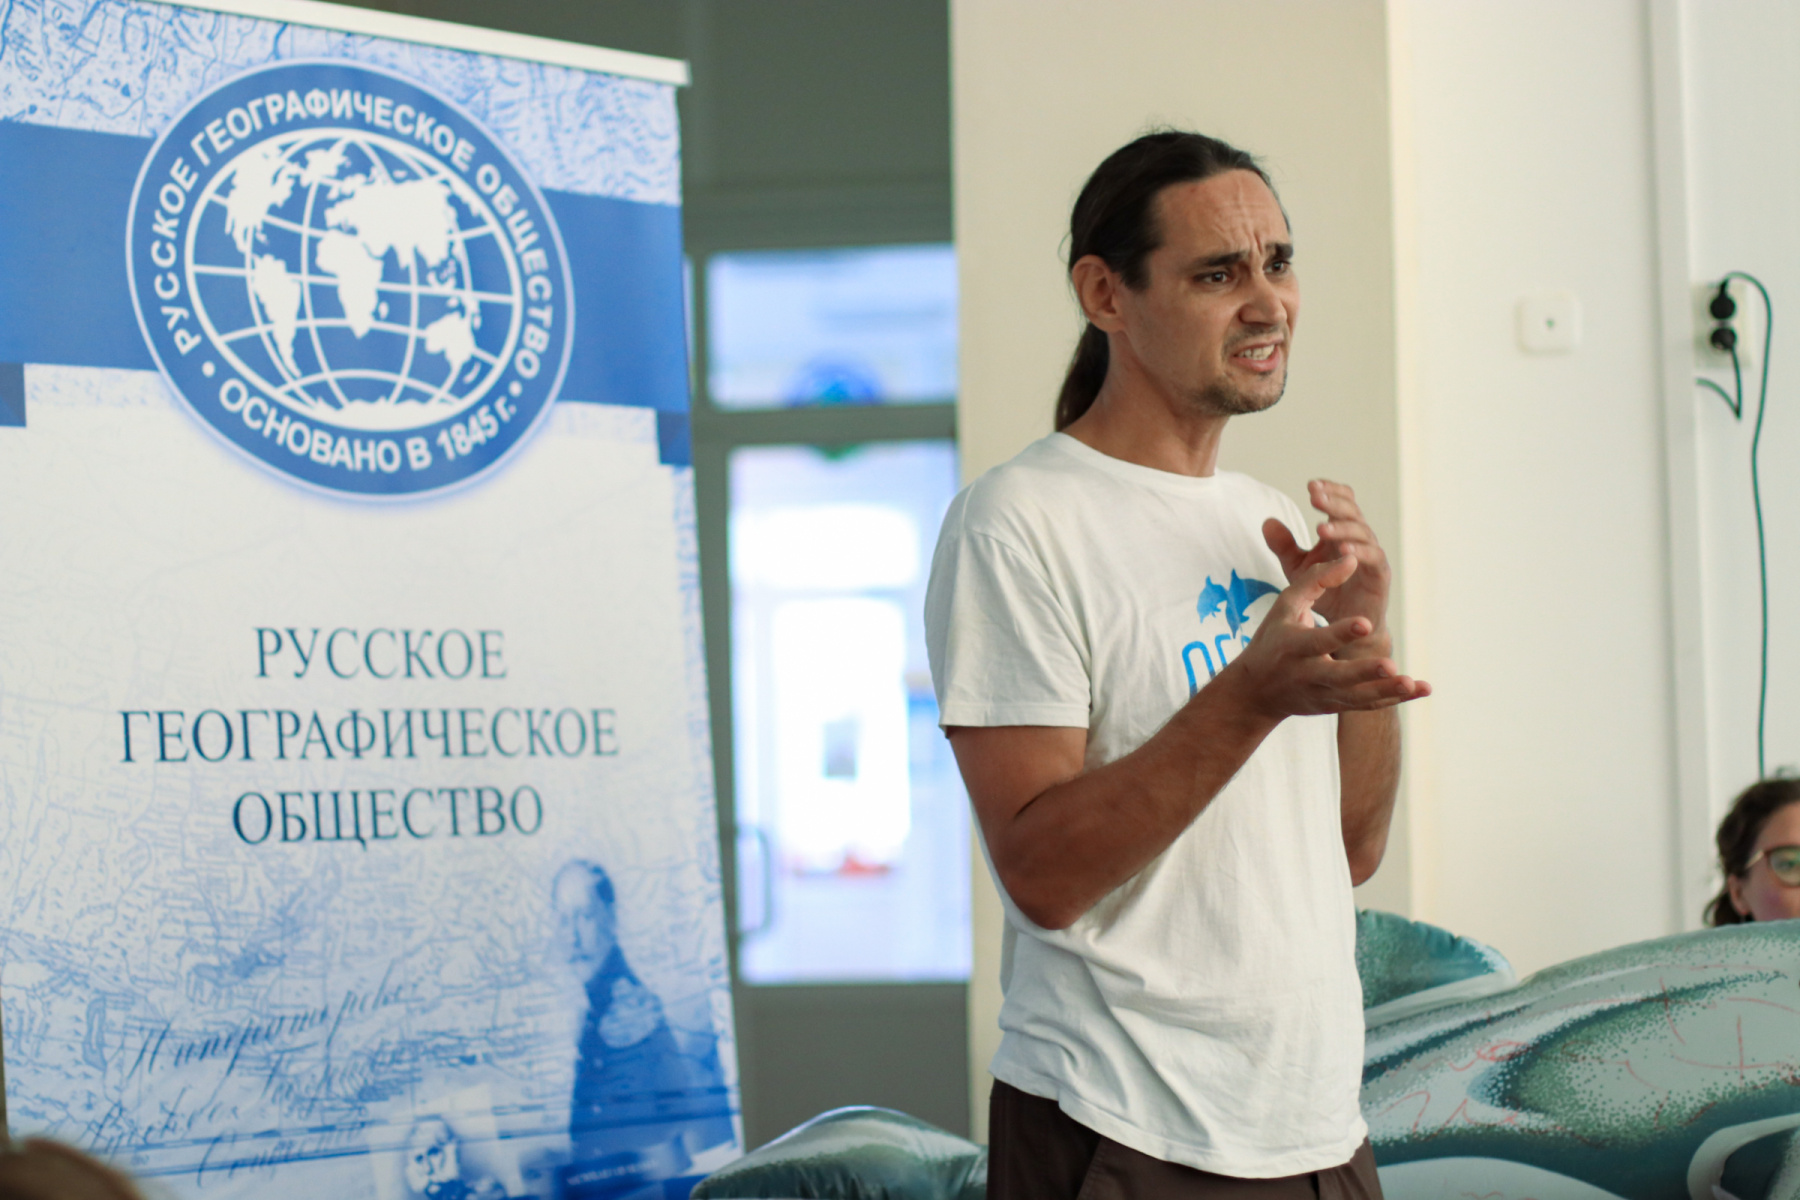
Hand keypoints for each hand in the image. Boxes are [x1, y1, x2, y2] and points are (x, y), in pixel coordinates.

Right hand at [1227, 554, 1428, 718]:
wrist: (1256, 692)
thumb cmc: (1274, 638)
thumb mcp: (1284, 606)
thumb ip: (1316, 579)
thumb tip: (1351, 559)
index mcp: (1293, 647)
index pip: (1319, 640)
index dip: (1342, 632)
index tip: (1366, 623)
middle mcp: (1308, 674)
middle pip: (1339, 676)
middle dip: (1364, 672)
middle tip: (1390, 664)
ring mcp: (1324, 694)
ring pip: (1358, 697)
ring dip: (1387, 691)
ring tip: (1414, 682)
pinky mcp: (1337, 705)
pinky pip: (1368, 705)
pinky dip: (1395, 699)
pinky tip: (1420, 689)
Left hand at [1262, 479, 1390, 642]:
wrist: (1344, 628)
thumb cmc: (1325, 592)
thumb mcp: (1298, 568)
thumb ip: (1284, 546)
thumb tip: (1267, 521)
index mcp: (1342, 531)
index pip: (1342, 501)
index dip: (1330, 491)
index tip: (1310, 486)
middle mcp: (1360, 539)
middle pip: (1352, 511)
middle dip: (1333, 502)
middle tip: (1314, 497)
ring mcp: (1372, 555)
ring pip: (1362, 532)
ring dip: (1342, 528)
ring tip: (1320, 529)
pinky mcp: (1380, 575)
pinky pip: (1373, 557)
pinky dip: (1359, 551)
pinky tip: (1343, 549)